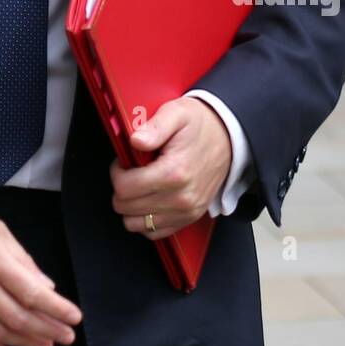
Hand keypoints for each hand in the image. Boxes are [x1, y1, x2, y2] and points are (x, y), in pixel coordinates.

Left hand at [111, 97, 231, 238]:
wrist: (228, 138)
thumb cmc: (200, 125)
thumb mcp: (176, 113)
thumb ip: (154, 127)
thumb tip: (135, 141)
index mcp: (174, 172)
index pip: (125, 188)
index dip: (117, 173)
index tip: (123, 162)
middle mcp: (180, 198)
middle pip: (127, 207)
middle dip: (121, 188)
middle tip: (131, 171)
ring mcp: (186, 212)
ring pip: (136, 224)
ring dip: (130, 206)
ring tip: (138, 185)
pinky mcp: (189, 218)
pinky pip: (154, 232)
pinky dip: (145, 219)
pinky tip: (148, 199)